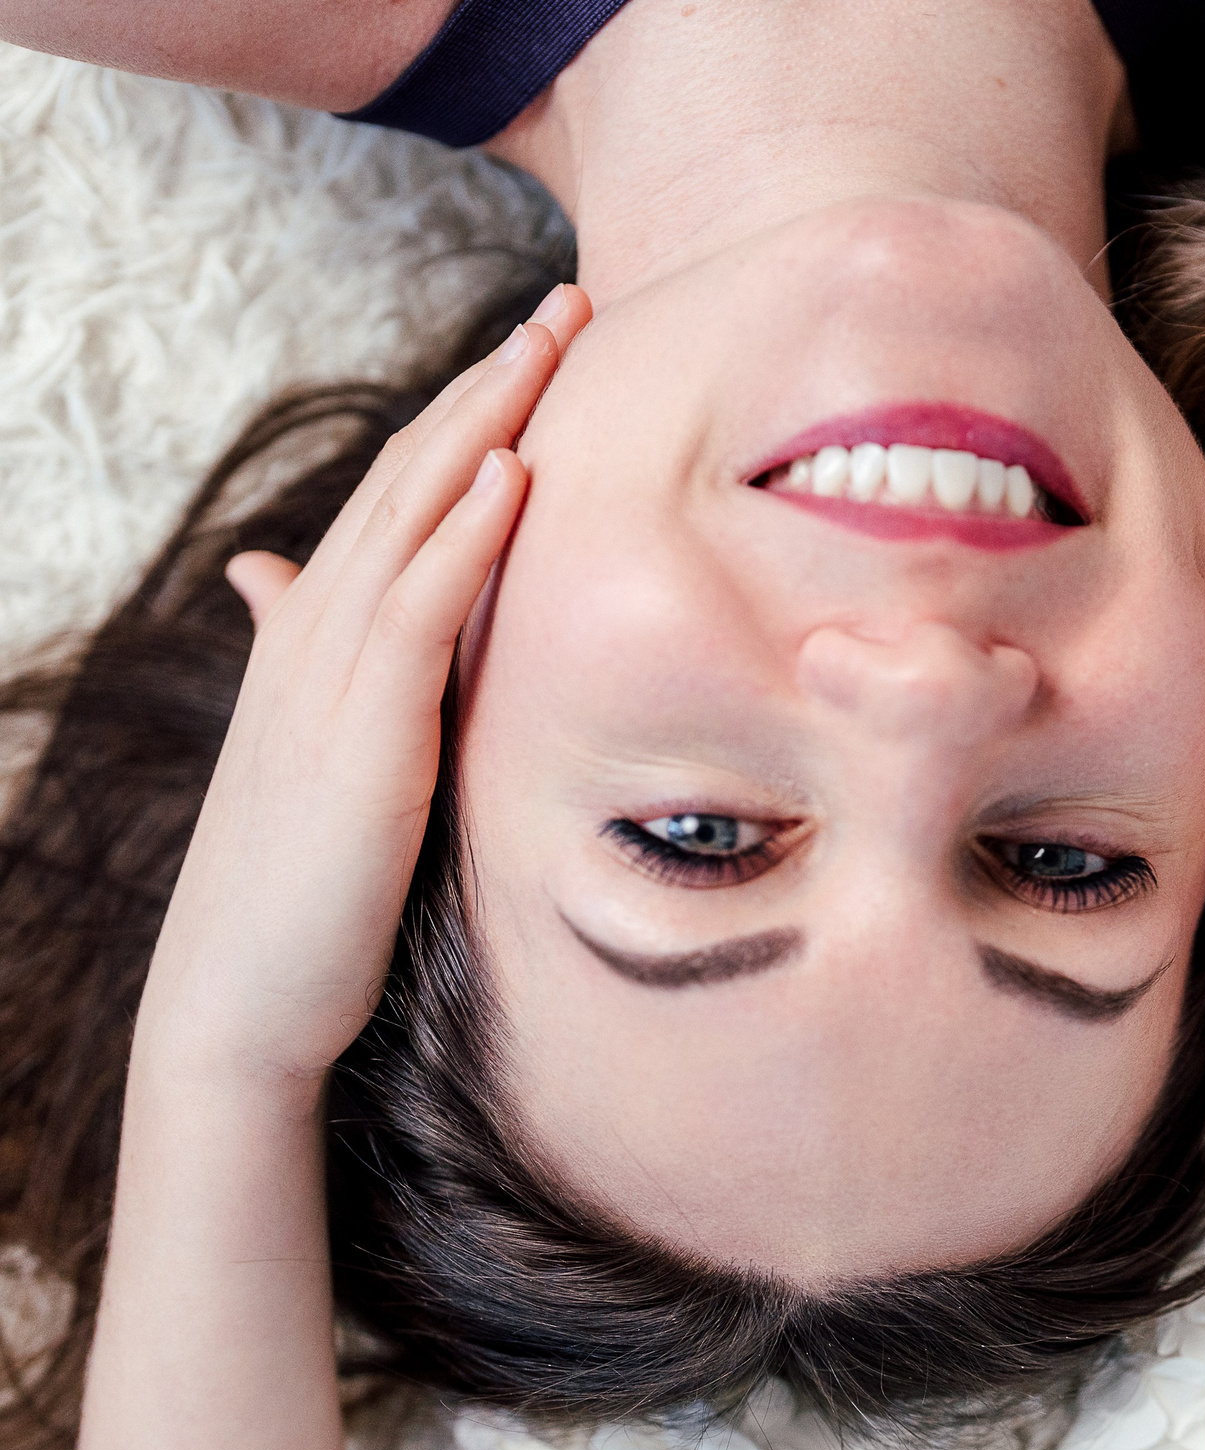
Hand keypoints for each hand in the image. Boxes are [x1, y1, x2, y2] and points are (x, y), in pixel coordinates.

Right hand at [131, 285, 592, 1090]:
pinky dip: (464, 535)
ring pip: (416, 517)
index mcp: (322, 637)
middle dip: (492, 384)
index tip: (543, 348)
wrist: (245, 1001)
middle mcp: (320, 635)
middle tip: (569, 303)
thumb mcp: (327, 762)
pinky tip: (515, 473)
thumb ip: (328, 671)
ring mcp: (334, 678)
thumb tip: (286, 587)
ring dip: (488, 422)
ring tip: (555, 342)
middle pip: (413, 476)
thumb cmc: (303, 889)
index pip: (402, 495)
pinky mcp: (364, 735)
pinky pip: (419, 611)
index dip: (471, 414)